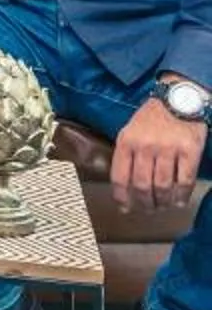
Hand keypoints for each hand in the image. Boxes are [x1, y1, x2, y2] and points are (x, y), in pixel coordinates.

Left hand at [113, 92, 205, 212]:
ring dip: (162, 202)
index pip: (120, 176)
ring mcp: (168, 149)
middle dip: (144, 203)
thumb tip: (123, 185)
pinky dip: (182, 195)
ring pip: (162, 186)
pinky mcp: (189, 151)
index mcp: (127, 141)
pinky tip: (180, 201)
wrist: (178, 98)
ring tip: (163, 207)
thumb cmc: (153, 117)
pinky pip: (184, 181)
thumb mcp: (130, 130)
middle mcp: (145, 146)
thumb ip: (126, 153)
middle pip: (141, 185)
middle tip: (148, 210)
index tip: (125, 208)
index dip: (122, 196)